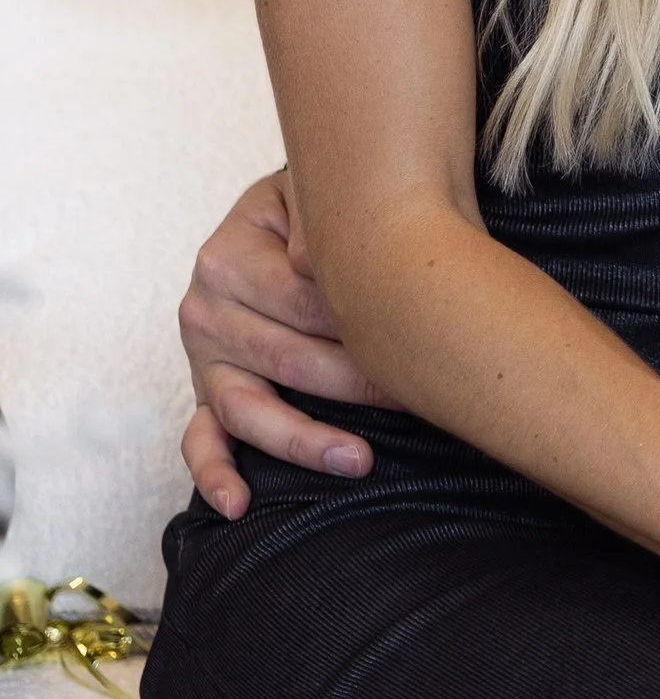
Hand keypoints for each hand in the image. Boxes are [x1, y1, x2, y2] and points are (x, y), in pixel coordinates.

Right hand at [177, 170, 398, 518]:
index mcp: (227, 253)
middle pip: (287, 357)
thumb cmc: (319, 213)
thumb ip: (320, 222)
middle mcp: (204, 307)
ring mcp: (203, 357)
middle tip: (417, 397)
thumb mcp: (317, 196)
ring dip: (304, 438)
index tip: (420, 340)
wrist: (290, 219)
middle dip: (358, 381)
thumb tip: (321, 265)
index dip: (366, 321)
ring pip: (249, 408)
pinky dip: (216, 474)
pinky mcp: (206, 394)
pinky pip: (201, 440)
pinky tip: (240, 502)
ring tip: (357, 458)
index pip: (304, 300)